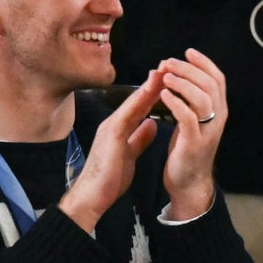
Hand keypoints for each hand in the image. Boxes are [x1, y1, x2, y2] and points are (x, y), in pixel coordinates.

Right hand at [58, 69, 161, 232]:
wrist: (92, 196)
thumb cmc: (109, 179)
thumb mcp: (130, 154)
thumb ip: (140, 138)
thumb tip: (152, 124)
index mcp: (120, 128)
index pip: (141, 106)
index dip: (156, 92)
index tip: (170, 79)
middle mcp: (114, 123)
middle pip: (138, 100)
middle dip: (154, 83)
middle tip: (169, 66)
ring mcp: (111, 128)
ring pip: (132, 103)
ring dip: (147, 87)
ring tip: (161, 71)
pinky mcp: (110, 136)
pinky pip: (126, 115)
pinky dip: (137, 102)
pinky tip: (148, 92)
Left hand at [155, 48, 225, 220]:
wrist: (189, 183)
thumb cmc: (187, 150)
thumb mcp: (193, 122)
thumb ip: (190, 101)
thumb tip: (176, 76)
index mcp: (218, 111)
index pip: (218, 79)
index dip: (204, 63)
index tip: (188, 52)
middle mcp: (218, 118)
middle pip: (210, 84)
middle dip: (188, 69)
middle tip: (168, 62)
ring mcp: (208, 130)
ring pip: (202, 97)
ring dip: (182, 82)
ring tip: (165, 75)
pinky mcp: (194, 142)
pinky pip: (188, 117)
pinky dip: (176, 103)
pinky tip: (163, 95)